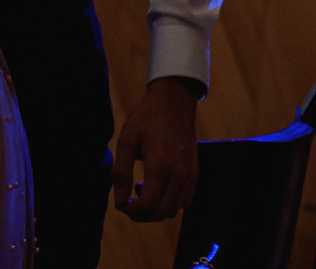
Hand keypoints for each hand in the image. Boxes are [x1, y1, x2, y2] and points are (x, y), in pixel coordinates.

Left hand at [113, 77, 200, 220]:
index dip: (131, 211)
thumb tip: (119, 201)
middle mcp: (179, 175)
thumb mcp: (126, 140)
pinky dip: (169, 202)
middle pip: (161, 213)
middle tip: (128, 201)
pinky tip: (157, 185)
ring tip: (141, 187)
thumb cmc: (147, 117)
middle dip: (141, 214)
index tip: (121, 203)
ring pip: (173, 210)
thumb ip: (121, 173)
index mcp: (160, 166)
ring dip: (155, 208)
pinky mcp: (195, 172)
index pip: (148, 206)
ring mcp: (190, 175)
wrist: (175, 100)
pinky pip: (184, 201)